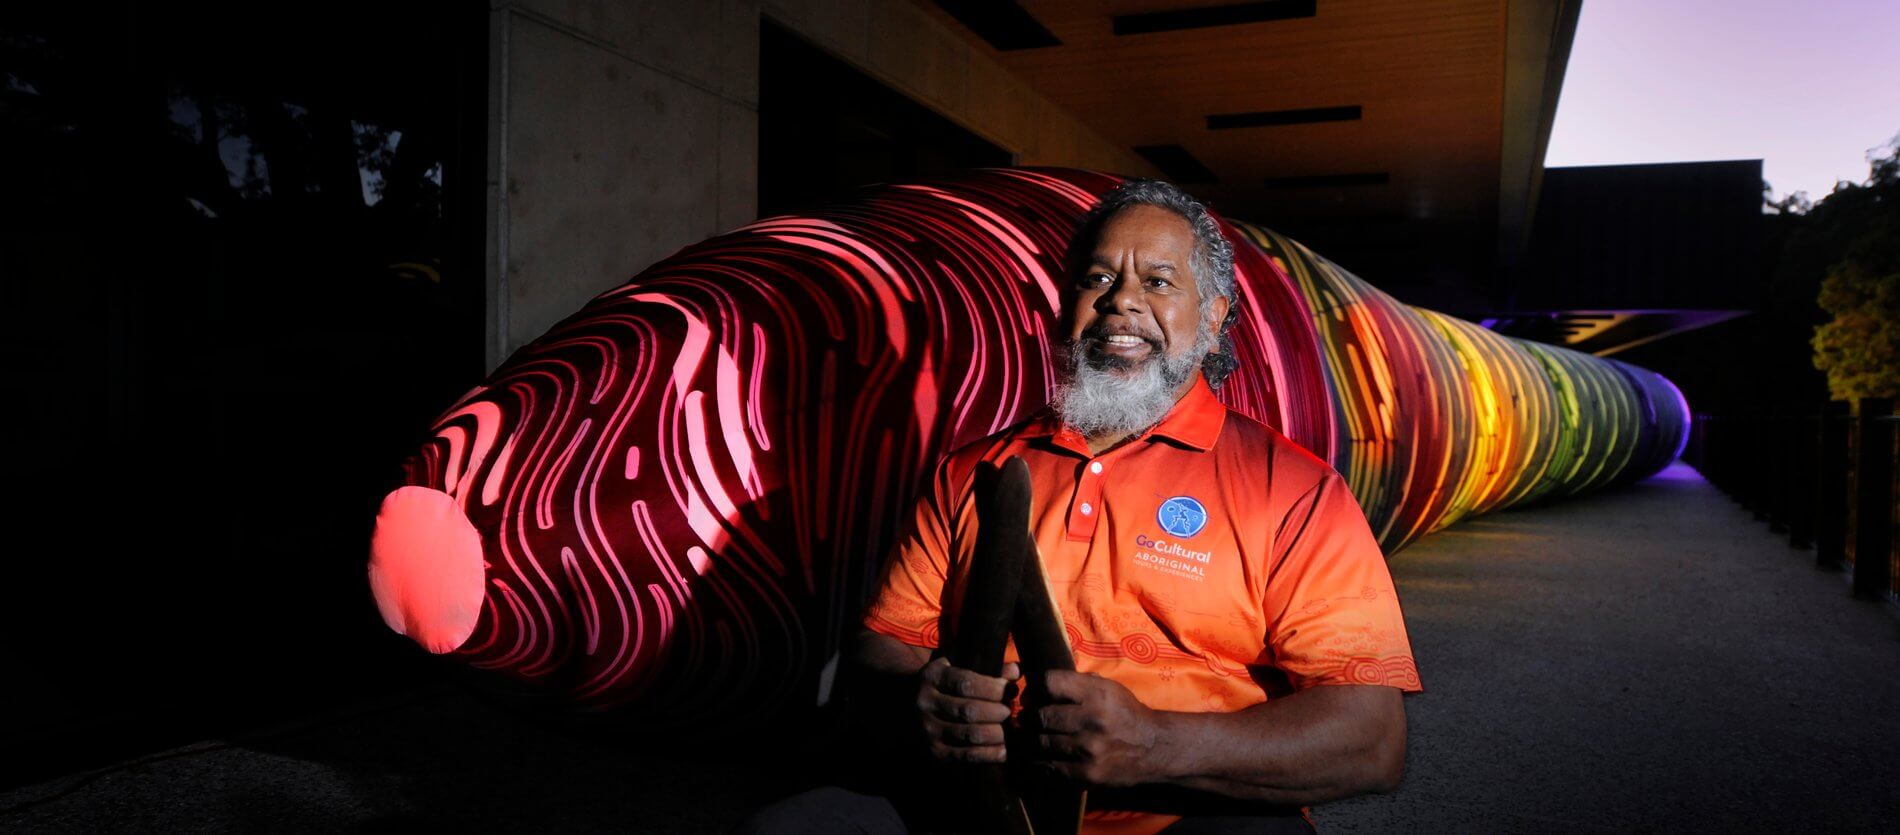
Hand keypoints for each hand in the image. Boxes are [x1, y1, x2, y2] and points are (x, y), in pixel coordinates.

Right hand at [916, 657, 1020, 764]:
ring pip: (969, 734)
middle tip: (1009, 711)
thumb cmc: (948, 685)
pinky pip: (966, 755)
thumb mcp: (959, 668)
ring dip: (996, 733)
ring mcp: (928, 729)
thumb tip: (1015, 672)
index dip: (992, 687)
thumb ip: (988, 668)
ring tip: (1008, 730)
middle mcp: (925, 703)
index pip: (966, 683)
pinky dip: (989, 754)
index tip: (1009, 688)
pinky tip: (1003, 750)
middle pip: (969, 710)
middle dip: (996, 712)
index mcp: (932, 677)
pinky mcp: (935, 751)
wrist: (913, 705)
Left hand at [1031, 669, 1162, 786]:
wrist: (1154, 748)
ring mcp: (1089, 749)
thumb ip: (1077, 682)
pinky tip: (1045, 756)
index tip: (1035, 695)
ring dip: (1034, 740)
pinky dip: (1041, 761)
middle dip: (1031, 716)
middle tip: (1030, 719)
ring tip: (1037, 736)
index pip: (1049, 683)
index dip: (1037, 688)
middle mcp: (1093, 720)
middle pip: (1040, 715)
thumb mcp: (1108, 687)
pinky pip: (1048, 767)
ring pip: (1040, 743)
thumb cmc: (1125, 713)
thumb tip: (1039, 683)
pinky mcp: (1087, 774)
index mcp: (1097, 693)